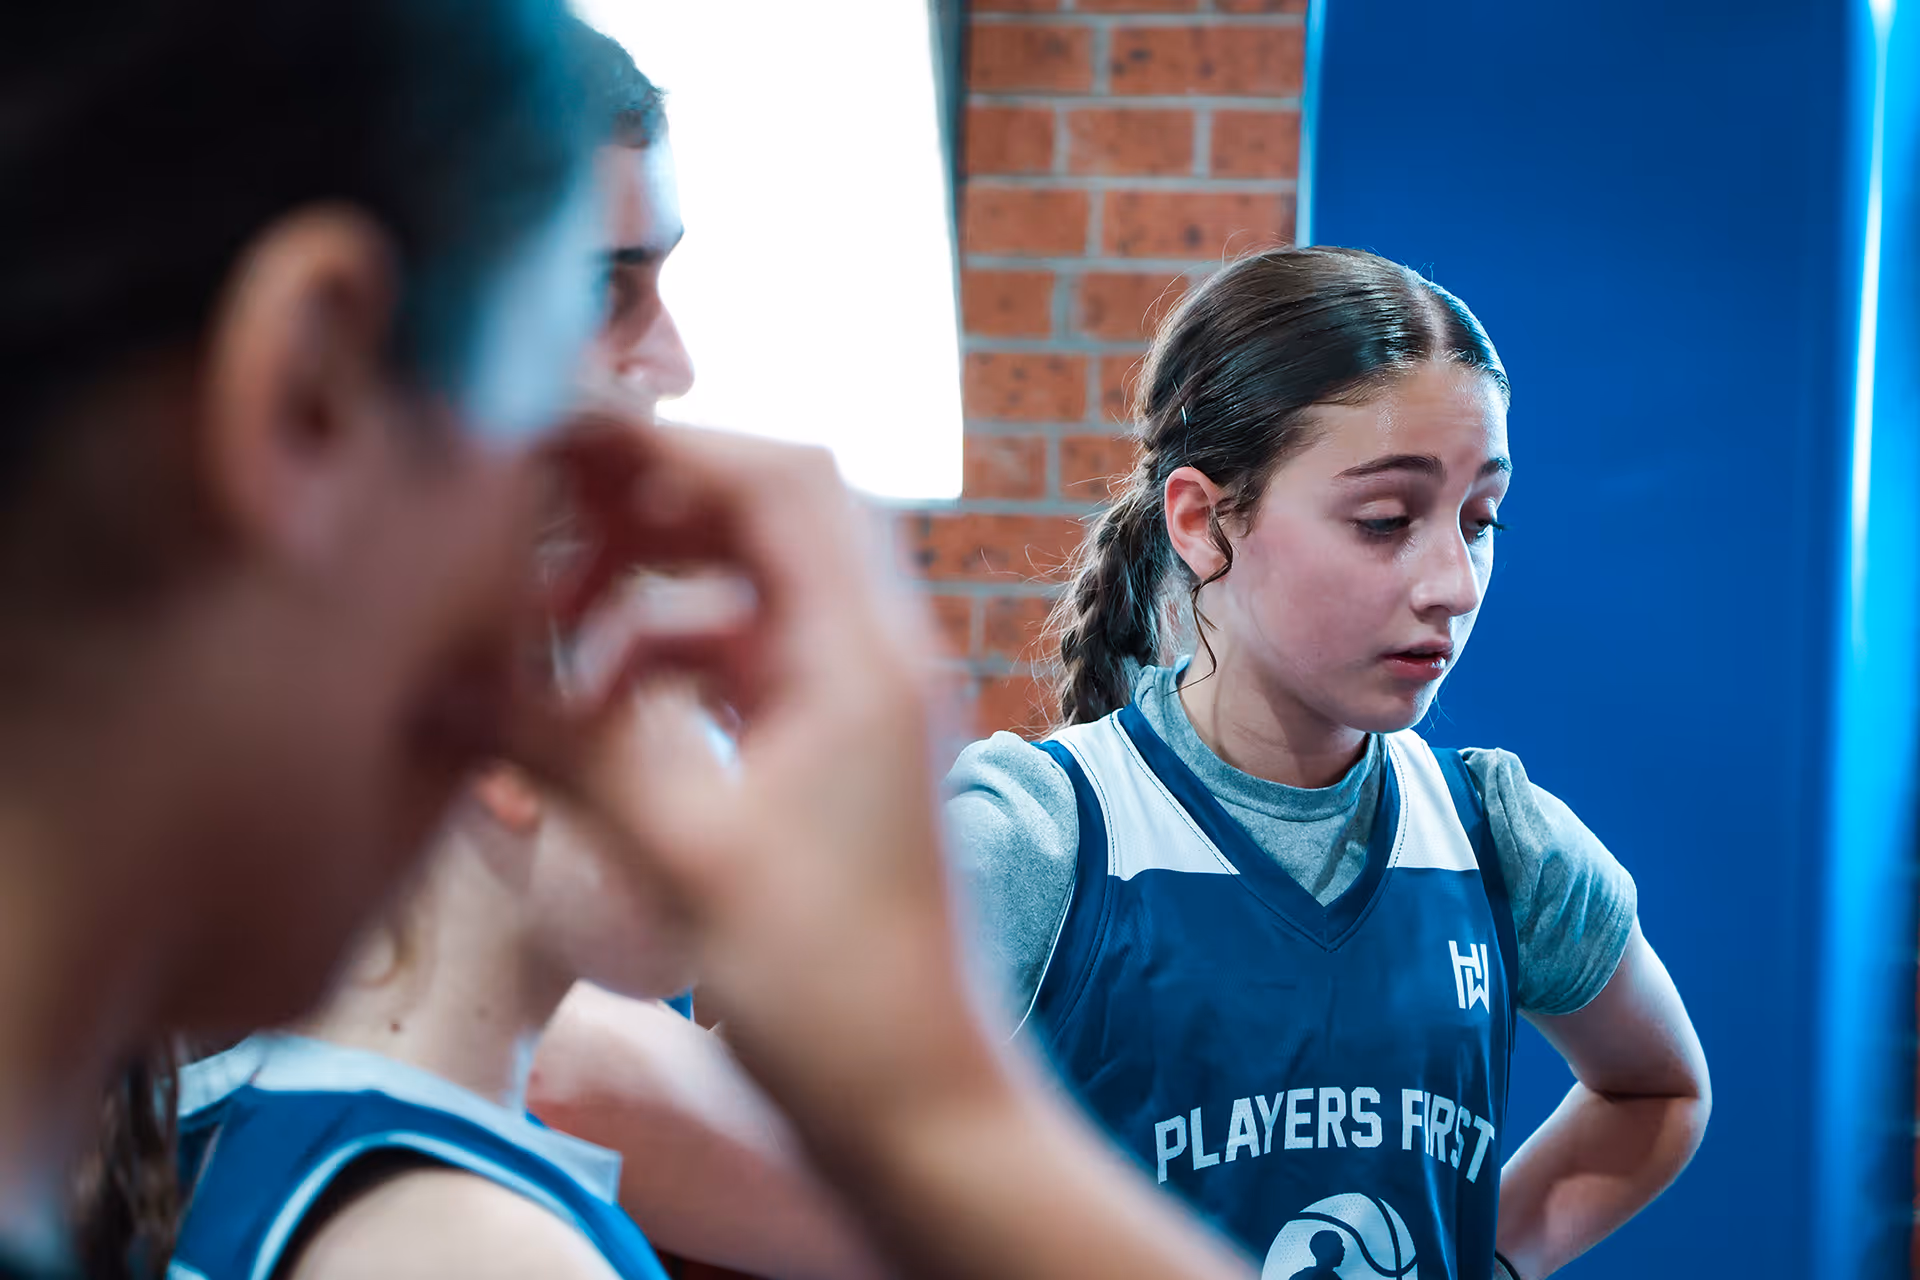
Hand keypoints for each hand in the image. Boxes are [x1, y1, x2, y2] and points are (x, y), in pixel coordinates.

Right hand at [508, 416, 992, 1145]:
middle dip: (645, 505)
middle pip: (764, 515)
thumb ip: (561, 750)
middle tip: (533, 525)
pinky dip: (666, 664)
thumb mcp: (682, 854)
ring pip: (746, 590)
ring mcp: (861, 703)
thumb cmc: (832, 990)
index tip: (549, 440)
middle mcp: (878, 656)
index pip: (778, 478)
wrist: (917, 1105)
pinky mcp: (835, 753)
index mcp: (866, 654)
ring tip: (548, 638)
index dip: (663, 441)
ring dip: (647, 593)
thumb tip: (439, 683)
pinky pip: (744, 663)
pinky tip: (592, 716)